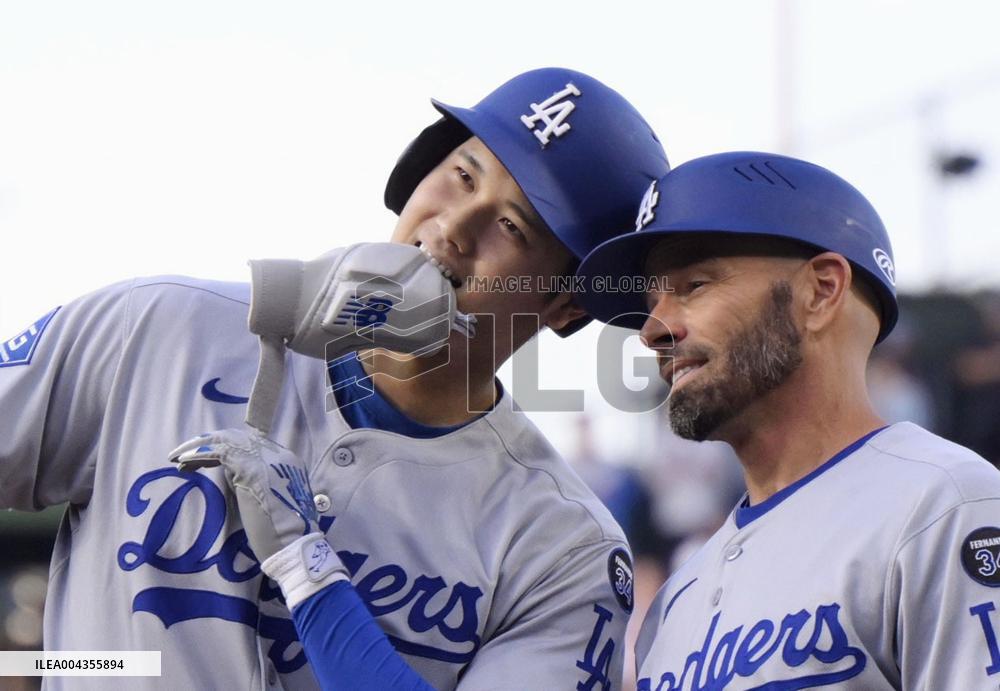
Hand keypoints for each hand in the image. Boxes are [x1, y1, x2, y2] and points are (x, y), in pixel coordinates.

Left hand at [168, 428, 318, 563]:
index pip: (249, 444)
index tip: (201, 462)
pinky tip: (184, 464)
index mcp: (286, 461)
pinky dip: (199, 455)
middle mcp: (278, 454)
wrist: (292, 546)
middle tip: (185, 457)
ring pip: (226, 440)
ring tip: (177, 458)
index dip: (222, 449)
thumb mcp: (267, 500)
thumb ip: (253, 482)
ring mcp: (267, 459)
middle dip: (208, 443)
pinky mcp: (252, 468)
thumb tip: (230, 473)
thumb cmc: (280, 533)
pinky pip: (220, 452)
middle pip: (237, 437)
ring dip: (198, 447)